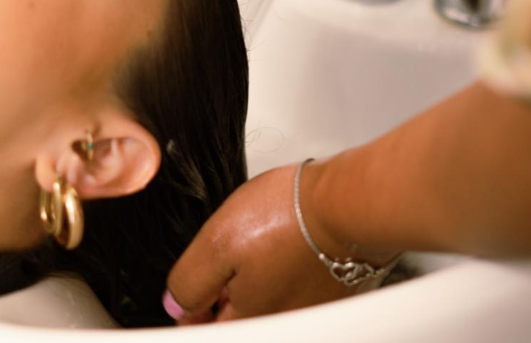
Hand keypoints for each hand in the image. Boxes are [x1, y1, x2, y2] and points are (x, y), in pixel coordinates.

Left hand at [163, 162, 389, 322]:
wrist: (352, 201)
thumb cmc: (292, 217)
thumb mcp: (218, 242)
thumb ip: (190, 281)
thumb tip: (178, 304)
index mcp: (252, 322)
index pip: (207, 330)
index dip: (193, 305)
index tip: (196, 281)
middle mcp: (285, 326)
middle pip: (240, 319)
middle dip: (227, 292)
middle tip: (231, 253)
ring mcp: (313, 316)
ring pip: (270, 305)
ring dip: (259, 281)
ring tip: (264, 242)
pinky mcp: (337, 297)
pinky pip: (299, 293)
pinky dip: (289, 273)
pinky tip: (290, 243)